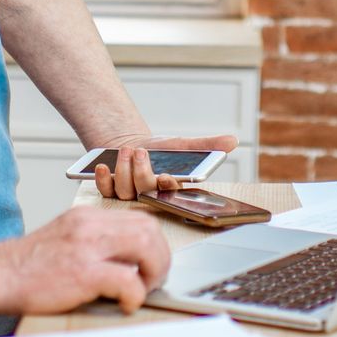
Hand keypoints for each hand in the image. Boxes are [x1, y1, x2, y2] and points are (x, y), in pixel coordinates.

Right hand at [0, 207, 170, 313]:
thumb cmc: (23, 267)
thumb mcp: (62, 240)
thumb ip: (90, 243)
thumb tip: (122, 262)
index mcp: (85, 217)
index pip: (140, 219)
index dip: (153, 244)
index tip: (148, 266)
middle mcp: (89, 225)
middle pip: (150, 229)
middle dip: (160, 259)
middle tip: (151, 281)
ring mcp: (85, 247)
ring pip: (147, 246)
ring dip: (153, 273)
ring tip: (140, 291)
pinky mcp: (82, 273)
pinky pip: (128, 281)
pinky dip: (134, 296)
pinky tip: (124, 305)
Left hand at [92, 133, 237, 200]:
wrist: (132, 145)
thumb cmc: (160, 150)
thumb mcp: (182, 145)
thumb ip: (206, 144)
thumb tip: (233, 141)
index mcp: (170, 188)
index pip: (172, 193)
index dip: (168, 188)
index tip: (166, 176)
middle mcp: (150, 195)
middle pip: (146, 192)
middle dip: (142, 173)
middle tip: (141, 152)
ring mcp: (130, 195)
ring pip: (126, 192)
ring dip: (124, 170)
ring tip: (126, 151)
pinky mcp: (112, 190)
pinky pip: (106, 191)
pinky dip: (103, 179)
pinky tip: (103, 166)